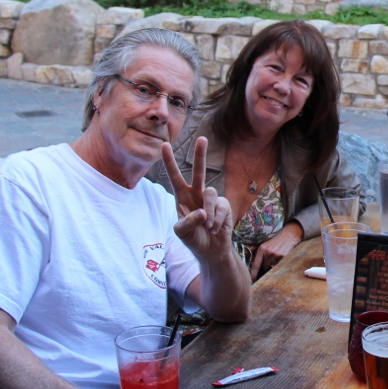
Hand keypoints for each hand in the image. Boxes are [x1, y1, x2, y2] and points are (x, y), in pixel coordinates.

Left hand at [163, 138, 233, 261]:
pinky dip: (216, 220)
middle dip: (201, 155)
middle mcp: (196, 194)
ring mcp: (210, 198)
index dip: (169, 162)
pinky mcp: (223, 204)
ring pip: (209, 193)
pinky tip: (214, 228)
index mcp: (181, 197)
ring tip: (207, 226)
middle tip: (202, 138)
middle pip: (199, 171)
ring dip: (208, 213)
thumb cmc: (192, 238)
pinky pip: (220, 206)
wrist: (210, 250)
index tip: (164, 145)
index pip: (174, 176)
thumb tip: (202, 212)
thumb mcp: (181, 232)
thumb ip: (188, 221)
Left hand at [249, 222, 303, 280]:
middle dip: (266, 268)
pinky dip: (280, 265)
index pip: (255, 265)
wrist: (289, 234)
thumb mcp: (266, 245)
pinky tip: (282, 259)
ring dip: (273, 266)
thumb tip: (257, 269)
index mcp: (261, 249)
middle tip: (269, 264)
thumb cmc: (277, 241)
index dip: (253, 274)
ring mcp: (276, 255)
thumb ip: (261, 255)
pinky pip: (279, 266)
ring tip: (276, 259)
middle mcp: (268, 252)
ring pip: (272, 268)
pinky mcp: (284, 257)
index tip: (252, 280)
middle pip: (264, 267)